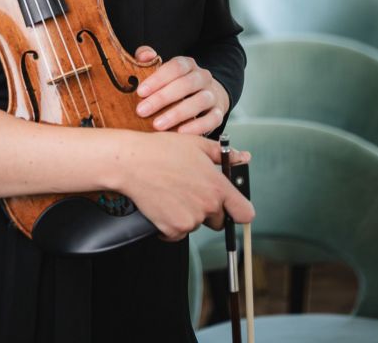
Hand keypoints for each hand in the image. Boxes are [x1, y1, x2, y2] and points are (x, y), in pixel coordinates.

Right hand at [116, 129, 253, 240]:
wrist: (132, 162)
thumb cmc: (162, 150)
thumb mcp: (197, 144)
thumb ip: (224, 155)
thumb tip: (244, 157)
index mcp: (217, 187)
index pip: (245, 213)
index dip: (240, 210)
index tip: (233, 207)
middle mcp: (207, 206)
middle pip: (219, 221)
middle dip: (210, 210)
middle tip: (192, 190)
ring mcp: (190, 220)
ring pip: (197, 224)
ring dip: (189, 213)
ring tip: (174, 191)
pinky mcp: (173, 230)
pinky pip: (179, 232)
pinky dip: (172, 222)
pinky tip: (164, 202)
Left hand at [134, 45, 233, 135]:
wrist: (206, 97)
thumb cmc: (175, 85)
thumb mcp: (162, 71)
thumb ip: (149, 60)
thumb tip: (146, 55)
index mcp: (188, 65)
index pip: (175, 67)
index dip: (157, 79)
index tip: (140, 92)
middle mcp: (202, 77)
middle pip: (185, 84)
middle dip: (162, 98)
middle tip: (142, 111)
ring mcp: (212, 95)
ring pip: (199, 101)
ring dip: (177, 113)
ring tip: (158, 124)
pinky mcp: (218, 113)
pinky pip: (212, 119)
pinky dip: (197, 126)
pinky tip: (180, 132)